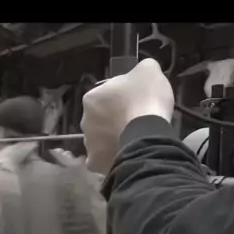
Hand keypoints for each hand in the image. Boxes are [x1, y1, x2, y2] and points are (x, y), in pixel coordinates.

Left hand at [81, 58, 174, 174]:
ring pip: (101, 140)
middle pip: (101, 119)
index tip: (136, 102)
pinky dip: (111, 158)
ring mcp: (88, 144)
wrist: (147, 135)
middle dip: (114, 120)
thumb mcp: (149, 71)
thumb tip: (142, 71)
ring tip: (132, 140)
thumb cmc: (145, 100)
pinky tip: (125, 155)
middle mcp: (84, 121)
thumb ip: (142, 69)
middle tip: (134, 122)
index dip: (122, 98)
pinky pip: (102, 159)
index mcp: (91, 98)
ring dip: (112, 139)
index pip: (106, 95)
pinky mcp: (95, 163)